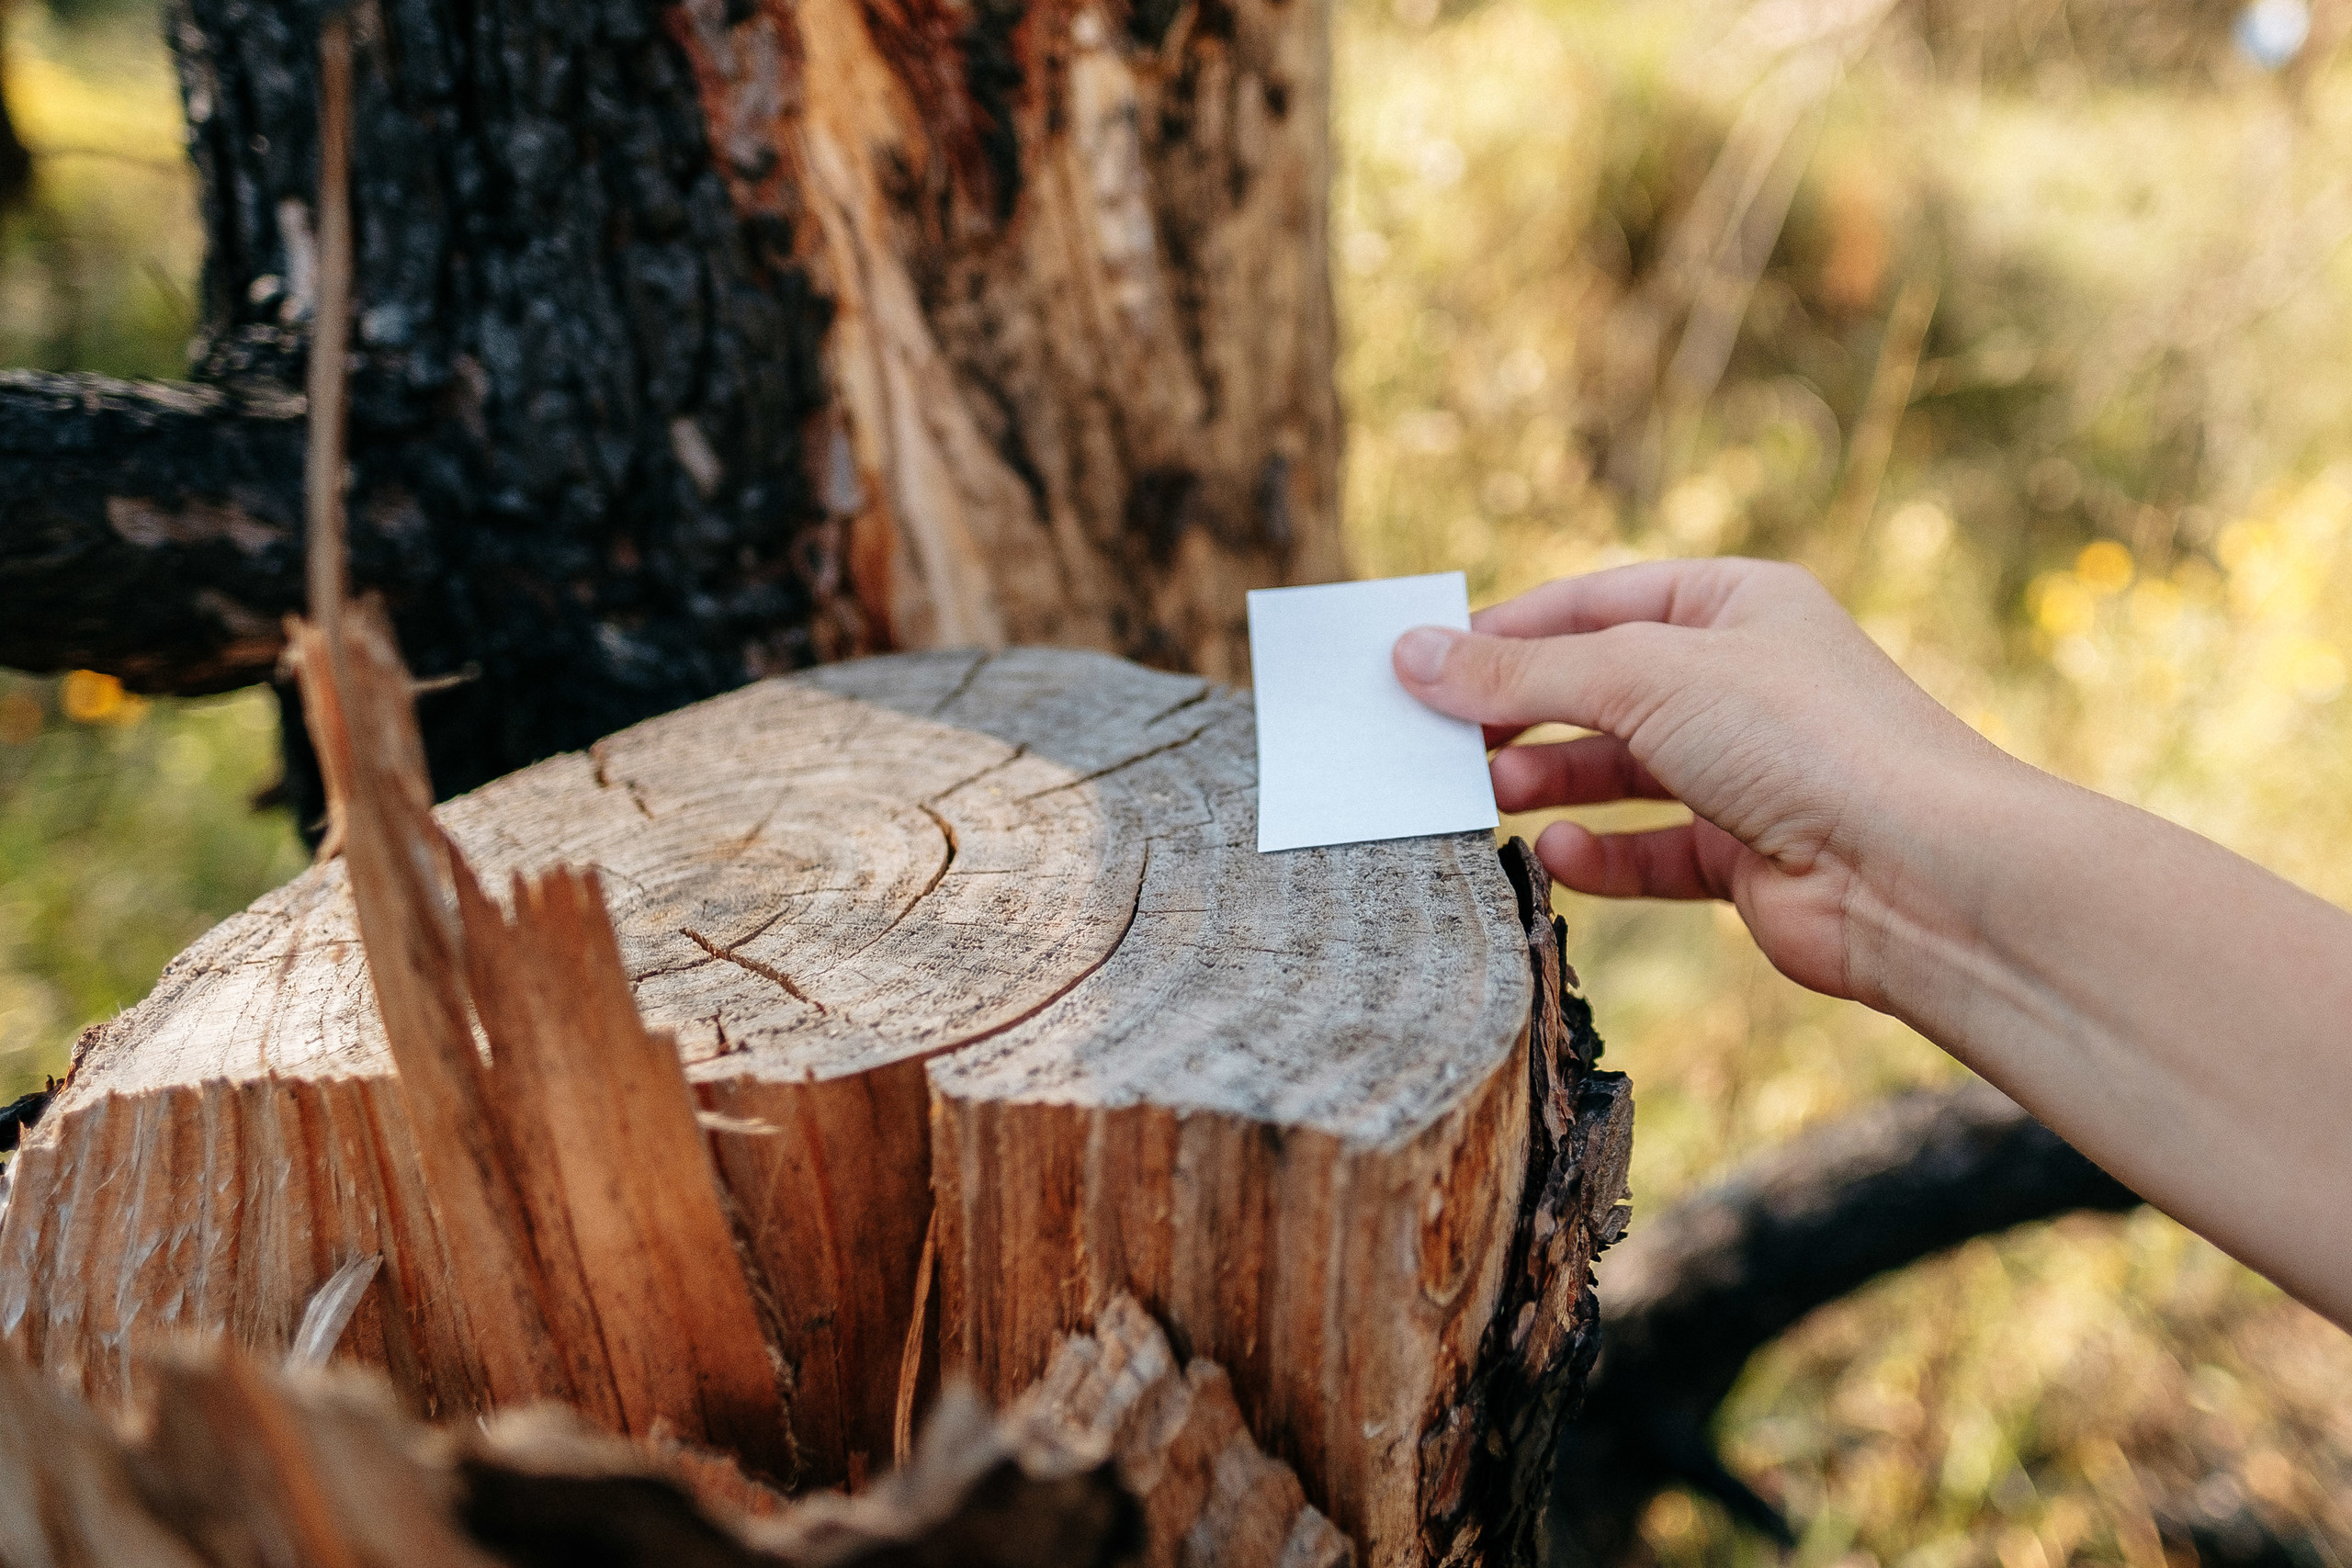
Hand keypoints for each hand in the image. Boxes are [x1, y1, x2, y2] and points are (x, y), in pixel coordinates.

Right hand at [1393, 559, 2013, 1002]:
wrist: (1921, 872)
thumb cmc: (1803, 739)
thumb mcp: (1644, 676)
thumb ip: (1522, 671)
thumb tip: (1414, 655)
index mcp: (1737, 603)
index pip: (1597, 602)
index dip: (1510, 631)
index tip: (1425, 664)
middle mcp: (1746, 681)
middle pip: (1602, 689)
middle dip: (1522, 712)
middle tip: (1438, 742)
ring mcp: (1749, 772)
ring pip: (1622, 772)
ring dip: (1552, 779)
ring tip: (1487, 794)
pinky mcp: (1750, 858)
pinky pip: (1654, 851)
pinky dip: (1602, 854)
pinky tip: (1559, 853)